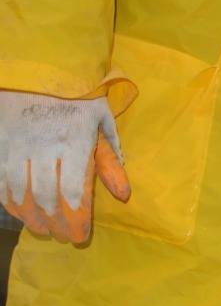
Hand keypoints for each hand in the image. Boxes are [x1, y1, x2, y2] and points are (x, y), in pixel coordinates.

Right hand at [0, 91, 130, 243]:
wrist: (37, 68)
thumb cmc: (76, 97)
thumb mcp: (101, 121)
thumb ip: (110, 159)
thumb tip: (123, 194)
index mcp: (73, 143)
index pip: (73, 191)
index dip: (76, 218)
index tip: (80, 235)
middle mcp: (43, 147)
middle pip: (46, 197)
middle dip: (55, 223)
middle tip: (63, 237)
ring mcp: (16, 145)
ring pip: (19, 191)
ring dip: (30, 216)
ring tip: (41, 229)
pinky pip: (0, 179)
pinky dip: (8, 199)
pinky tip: (18, 211)